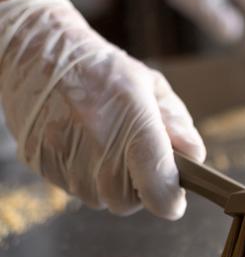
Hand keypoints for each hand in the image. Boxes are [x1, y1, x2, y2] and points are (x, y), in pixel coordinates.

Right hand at [0, 0, 204, 219]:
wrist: (39, 54)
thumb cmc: (101, 69)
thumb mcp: (151, 86)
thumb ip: (177, 125)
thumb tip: (194, 157)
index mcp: (134, 126)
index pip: (161, 192)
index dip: (172, 199)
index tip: (174, 192)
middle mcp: (100, 150)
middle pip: (130, 202)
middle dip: (138, 184)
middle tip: (131, 151)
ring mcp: (68, 162)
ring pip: (101, 198)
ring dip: (109, 180)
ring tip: (103, 140)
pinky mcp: (44, 167)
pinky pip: (75, 188)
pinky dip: (83, 172)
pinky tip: (81, 141)